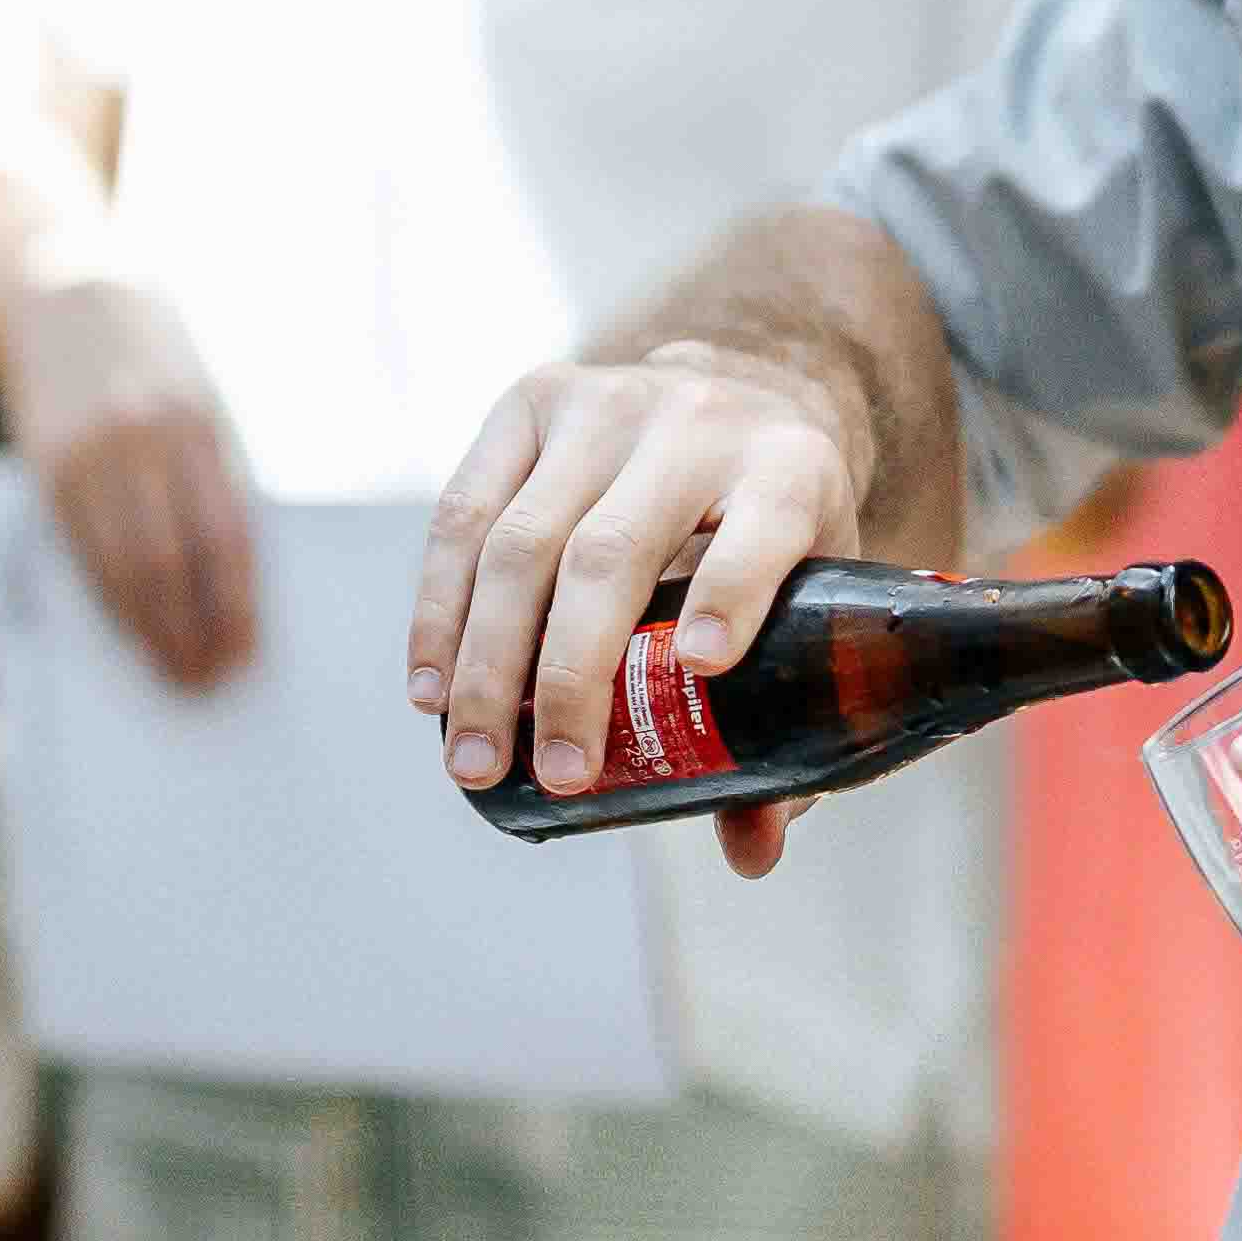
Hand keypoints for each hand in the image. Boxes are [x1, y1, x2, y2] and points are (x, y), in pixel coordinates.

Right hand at [2, 272, 256, 690]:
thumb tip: (231, 582)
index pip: (225, 534)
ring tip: (169, 667)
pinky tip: (124, 626)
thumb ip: (213, 476)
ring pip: (119, 565)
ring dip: (146, 628)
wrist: (66, 291)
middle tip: (206, 681)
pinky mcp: (44, 464)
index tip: (245, 653)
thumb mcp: (203, 400)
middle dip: (189, 629)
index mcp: (201, 422)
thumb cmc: (155, 358)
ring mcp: (88, 452)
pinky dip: (104, 597)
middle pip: (171, 561)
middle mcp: (143, 437)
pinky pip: (79, 549)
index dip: (236, 603)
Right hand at [408, 341, 863, 870]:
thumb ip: (789, 715)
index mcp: (792, 467)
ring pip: (521, 539)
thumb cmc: (769, 524)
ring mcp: (606, 403)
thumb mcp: (811, 595)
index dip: (733, 590)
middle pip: (613, 553)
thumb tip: (753, 850)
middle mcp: (699, 421)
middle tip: (555, 775)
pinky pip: (462, 513)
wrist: (733, 390)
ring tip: (474, 759)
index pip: (765, 527)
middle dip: (571, 676)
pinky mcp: (532, 400)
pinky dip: (438, 609)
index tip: (704, 664)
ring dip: (485, 662)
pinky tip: (430, 688)